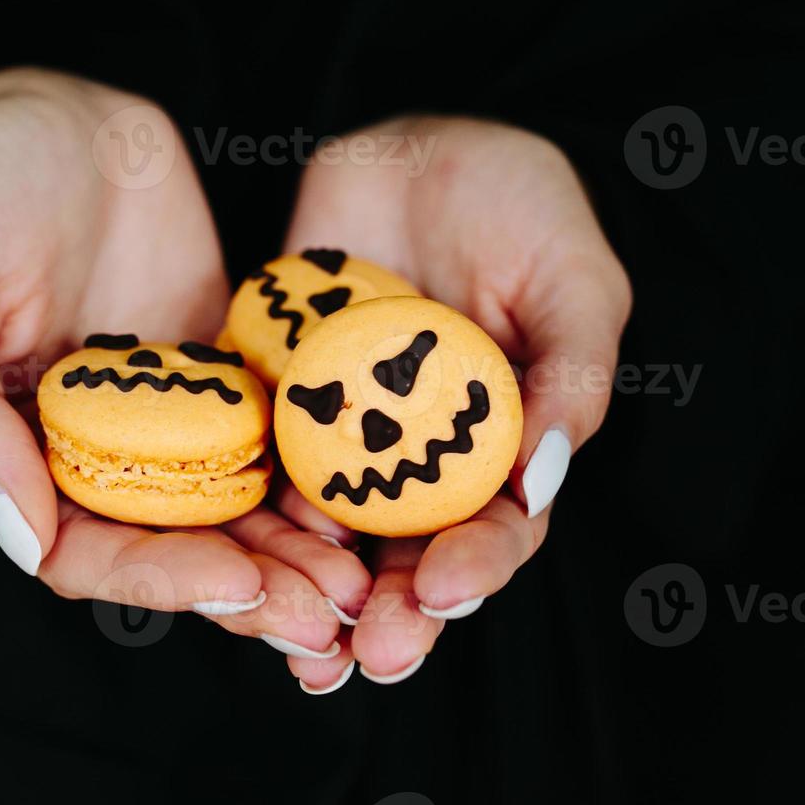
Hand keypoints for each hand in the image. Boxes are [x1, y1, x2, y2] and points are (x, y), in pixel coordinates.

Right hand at [0, 69, 340, 653]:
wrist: (48, 119)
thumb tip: (19, 538)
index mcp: (19, 455)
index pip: (86, 554)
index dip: (160, 580)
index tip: (236, 584)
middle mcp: (98, 454)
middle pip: (174, 550)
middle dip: (248, 590)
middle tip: (329, 616)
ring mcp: (168, 420)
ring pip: (233, 512)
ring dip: (293, 556)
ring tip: (362, 586)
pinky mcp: (224, 378)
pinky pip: (274, 441)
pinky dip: (316, 480)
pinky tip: (370, 501)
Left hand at [270, 117, 631, 687]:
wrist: (422, 148)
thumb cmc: (522, 207)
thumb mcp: (574, 281)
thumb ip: (572, 376)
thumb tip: (543, 479)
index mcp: (501, 447)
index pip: (494, 529)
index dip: (476, 567)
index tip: (447, 592)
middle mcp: (419, 458)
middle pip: (406, 555)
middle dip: (393, 612)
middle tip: (370, 656)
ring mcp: (346, 434)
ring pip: (326, 531)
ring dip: (311, 589)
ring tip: (298, 642)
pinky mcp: (280, 400)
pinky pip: (256, 463)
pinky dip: (243, 513)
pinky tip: (229, 552)